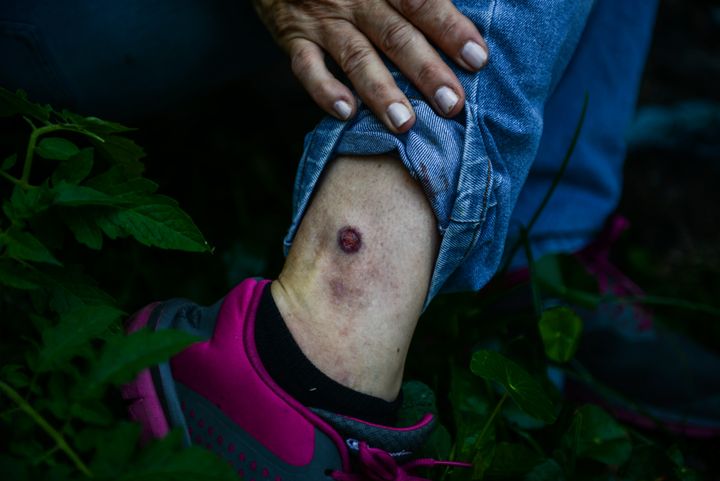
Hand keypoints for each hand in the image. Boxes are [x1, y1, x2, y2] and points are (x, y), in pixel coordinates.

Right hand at [252, 0, 488, 132]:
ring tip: (404, 123)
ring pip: (355, 57)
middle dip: (426, 71)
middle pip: (395, 35)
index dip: (450, 29)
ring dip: (381, 92)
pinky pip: (306, 66)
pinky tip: (346, 113)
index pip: (421, 3)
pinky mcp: (294, 37)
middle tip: (452, 103)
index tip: (478, 59)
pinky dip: (324, 90)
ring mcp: (323, 20)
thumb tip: (466, 13)